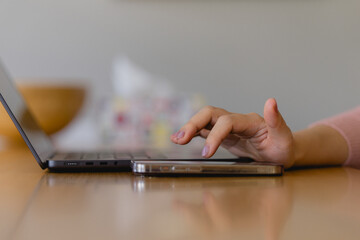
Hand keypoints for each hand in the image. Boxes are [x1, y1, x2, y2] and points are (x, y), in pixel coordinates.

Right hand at [171, 98, 294, 167]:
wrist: (281, 152)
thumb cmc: (284, 147)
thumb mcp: (284, 138)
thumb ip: (277, 121)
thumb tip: (271, 101)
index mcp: (250, 121)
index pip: (227, 122)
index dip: (215, 135)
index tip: (207, 152)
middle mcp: (236, 121)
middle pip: (210, 114)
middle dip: (194, 123)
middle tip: (180, 139)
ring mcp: (229, 127)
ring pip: (205, 120)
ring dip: (189, 127)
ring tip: (176, 138)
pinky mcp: (224, 135)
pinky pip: (205, 130)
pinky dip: (193, 133)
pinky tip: (182, 138)